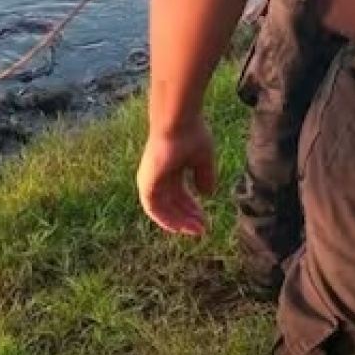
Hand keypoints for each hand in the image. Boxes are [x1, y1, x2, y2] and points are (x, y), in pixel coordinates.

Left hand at [136, 114, 215, 235]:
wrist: (178, 124)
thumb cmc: (190, 134)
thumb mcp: (202, 159)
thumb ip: (204, 176)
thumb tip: (207, 194)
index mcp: (170, 169)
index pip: (180, 194)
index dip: (192, 208)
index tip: (205, 220)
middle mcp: (158, 176)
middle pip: (172, 203)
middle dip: (187, 217)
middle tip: (203, 229)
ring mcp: (151, 180)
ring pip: (163, 208)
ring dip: (179, 221)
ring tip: (195, 230)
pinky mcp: (146, 183)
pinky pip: (153, 208)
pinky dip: (165, 219)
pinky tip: (178, 227)